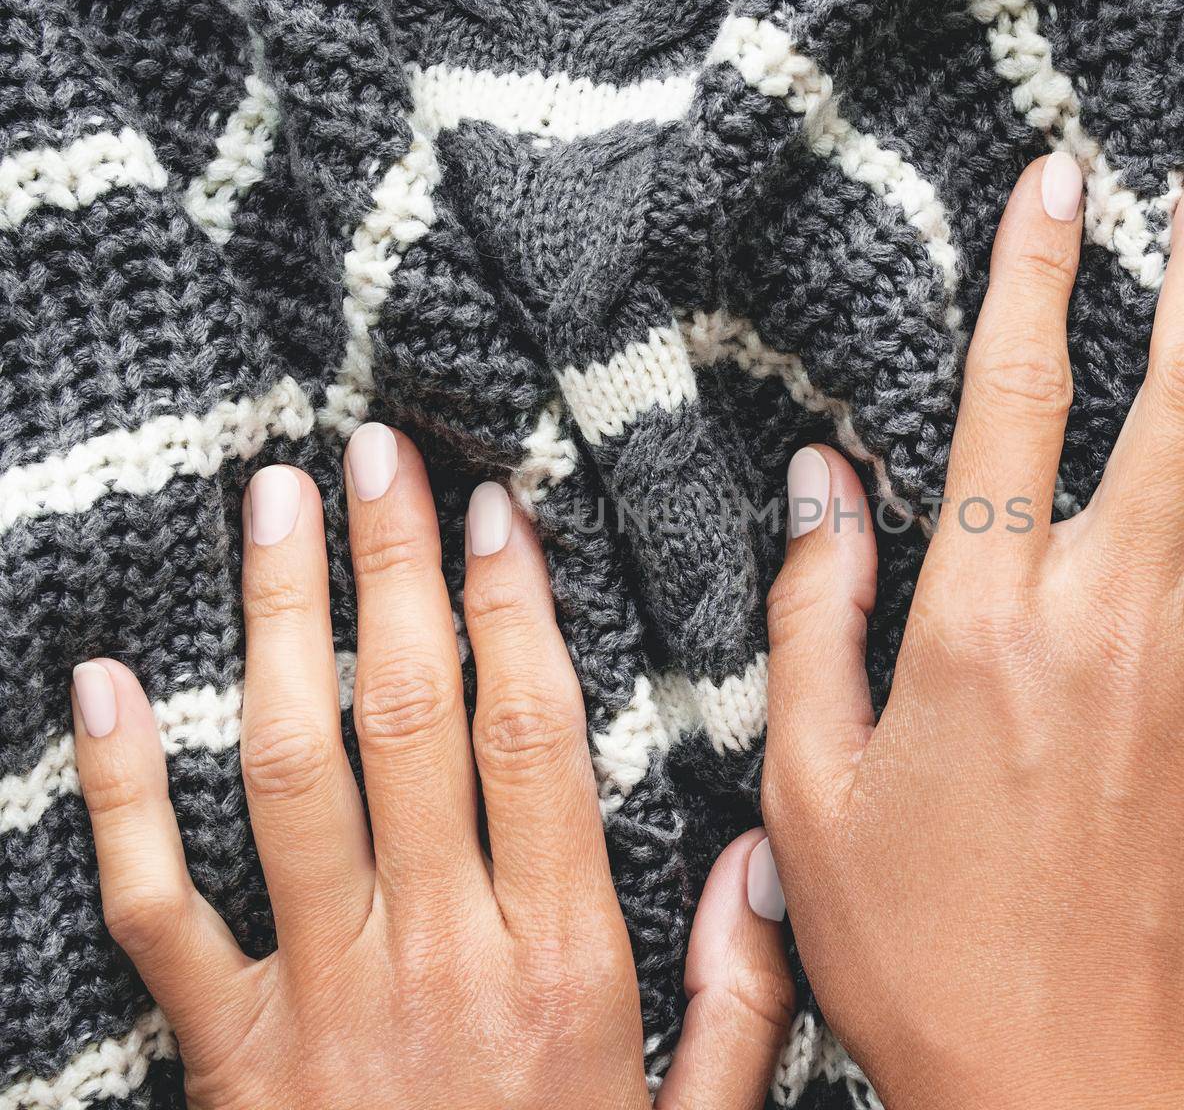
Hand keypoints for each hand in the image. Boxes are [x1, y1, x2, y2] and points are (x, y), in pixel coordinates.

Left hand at [70, 425, 794, 1108]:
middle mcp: (441, 951)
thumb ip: (743, 997)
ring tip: (269, 505)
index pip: (531, 736)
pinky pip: (157, 907)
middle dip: (391, 567)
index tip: (493, 510)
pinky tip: (105, 683)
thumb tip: (761, 858)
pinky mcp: (227, 1052)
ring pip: (288, 772)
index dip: (512, 609)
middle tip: (374, 452)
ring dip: (276, 625)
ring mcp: (321, 997)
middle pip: (409, 717)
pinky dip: (118, 792)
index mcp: (564, 959)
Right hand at [762, 134, 1183, 1108]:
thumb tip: (820, 479)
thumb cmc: (916, 944)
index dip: (1035, 277)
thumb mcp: (809, 784)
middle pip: (1180, 400)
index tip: (1062, 180)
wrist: (1054, 1085)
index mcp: (978, 626)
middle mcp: (1109, 622)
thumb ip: (811, 616)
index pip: (1009, 404)